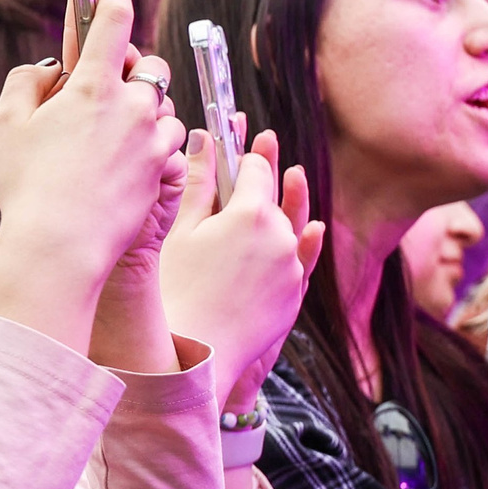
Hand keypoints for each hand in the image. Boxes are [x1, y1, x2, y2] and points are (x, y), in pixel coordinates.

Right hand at [0, 0, 184, 354]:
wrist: (59, 247)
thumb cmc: (25, 185)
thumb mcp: (5, 125)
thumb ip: (26, 81)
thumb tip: (52, 69)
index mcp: (92, 85)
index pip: (115, 21)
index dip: (111, 3)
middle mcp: (131, 106)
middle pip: (153, 67)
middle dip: (135, 72)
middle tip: (107, 89)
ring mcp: (152, 140)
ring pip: (163, 110)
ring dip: (144, 115)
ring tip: (112, 138)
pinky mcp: (162, 171)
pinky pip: (167, 145)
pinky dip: (152, 147)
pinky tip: (126, 164)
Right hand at [160, 128, 324, 412]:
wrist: (190, 358)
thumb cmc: (175, 291)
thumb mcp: (181, 231)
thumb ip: (198, 182)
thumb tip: (203, 138)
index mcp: (250, 215)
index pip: (252, 169)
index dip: (243, 149)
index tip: (239, 131)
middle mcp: (279, 237)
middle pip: (273, 194)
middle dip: (264, 170)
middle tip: (262, 140)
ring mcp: (291, 268)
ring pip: (290, 225)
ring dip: (289, 200)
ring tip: (293, 175)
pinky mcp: (294, 296)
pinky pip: (303, 259)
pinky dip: (307, 240)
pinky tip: (312, 227)